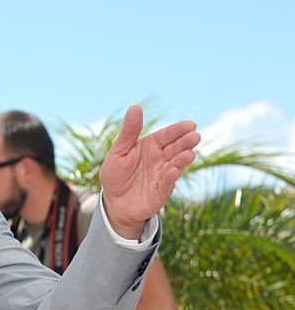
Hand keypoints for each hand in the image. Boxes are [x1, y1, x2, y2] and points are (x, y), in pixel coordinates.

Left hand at [100, 105, 199, 238]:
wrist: (113, 202)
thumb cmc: (116, 174)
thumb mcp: (119, 151)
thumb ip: (129, 132)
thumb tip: (135, 107)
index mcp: (151, 147)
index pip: (166, 136)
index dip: (178, 130)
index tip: (190, 125)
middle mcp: (160, 160)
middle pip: (175, 149)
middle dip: (185, 143)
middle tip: (195, 136)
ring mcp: (162, 176)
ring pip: (175, 166)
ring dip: (182, 160)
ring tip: (190, 154)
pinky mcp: (160, 193)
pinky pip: (166, 186)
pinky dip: (170, 179)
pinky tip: (174, 171)